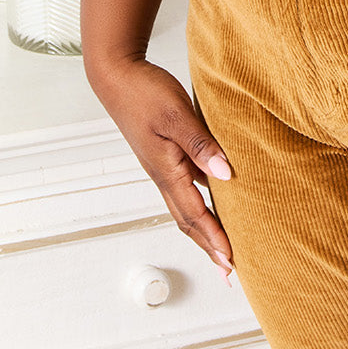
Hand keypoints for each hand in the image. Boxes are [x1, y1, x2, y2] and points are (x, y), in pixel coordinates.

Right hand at [89, 58, 234, 276]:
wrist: (117, 77)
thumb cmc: (145, 92)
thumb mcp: (176, 115)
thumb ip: (201, 144)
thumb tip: (226, 174)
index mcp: (166, 170)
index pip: (195, 214)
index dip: (214, 239)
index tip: (230, 263)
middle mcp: (164, 175)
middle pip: (189, 220)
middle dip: (209, 246)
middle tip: (228, 271)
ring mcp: (162, 166)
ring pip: (186, 206)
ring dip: (204, 228)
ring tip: (223, 244)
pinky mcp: (163, 154)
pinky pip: (186, 187)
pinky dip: (201, 201)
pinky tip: (215, 198)